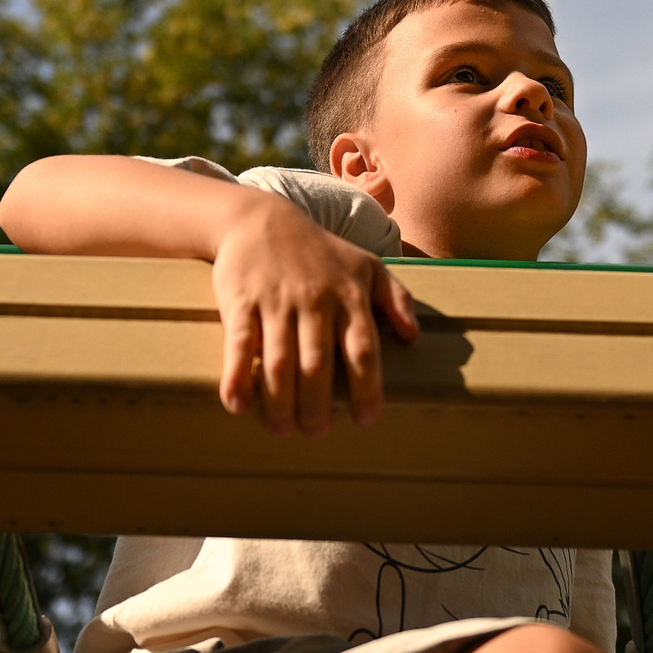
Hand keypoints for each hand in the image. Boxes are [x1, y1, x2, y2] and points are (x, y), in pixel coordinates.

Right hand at [210, 195, 419, 436]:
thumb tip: (414, 336)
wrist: (258, 219)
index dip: (366, 389)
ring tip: (282, 430)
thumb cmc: (319, 251)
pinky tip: (238, 405)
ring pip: (280, 362)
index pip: (363, 351)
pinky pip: (240, 344)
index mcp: (350, 297)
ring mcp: (277, 302)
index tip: (365, 420)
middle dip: (317, 408)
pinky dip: (237, 377)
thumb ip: (396, 298)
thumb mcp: (367, 265)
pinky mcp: (241, 301)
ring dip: (280, 404)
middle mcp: (316, 301)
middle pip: (319, 367)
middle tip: (315, 433)